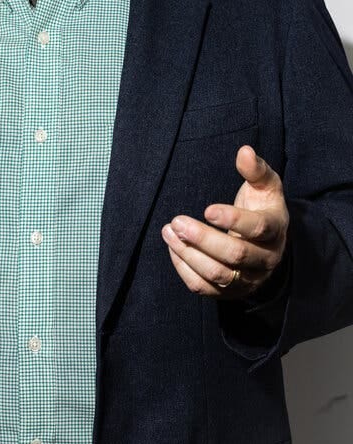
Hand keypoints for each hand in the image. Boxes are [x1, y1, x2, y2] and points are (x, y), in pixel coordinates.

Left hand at [161, 146, 288, 298]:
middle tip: (177, 221)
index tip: (207, 209)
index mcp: (275, 230)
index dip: (233, 220)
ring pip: (218, 274)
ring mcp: (248, 279)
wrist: (267, 245)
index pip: (258, 229)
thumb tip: (245, 151)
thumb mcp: (265, 186)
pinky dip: (184, 269)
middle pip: (235, 255)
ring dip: (189, 254)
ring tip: (168, 231)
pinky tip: (173, 247)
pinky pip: (205, 287)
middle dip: (203, 238)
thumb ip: (255, 169)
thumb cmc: (262, 207)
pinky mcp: (230, 292)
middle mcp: (265, 259)